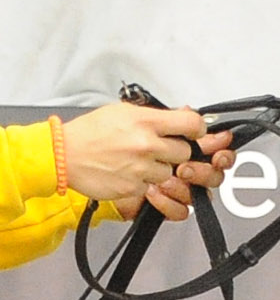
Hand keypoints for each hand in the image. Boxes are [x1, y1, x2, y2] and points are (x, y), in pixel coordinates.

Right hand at [55, 101, 236, 219]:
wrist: (62, 155)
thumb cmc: (89, 133)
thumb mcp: (122, 112)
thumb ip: (155, 115)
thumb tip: (183, 115)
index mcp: (145, 122)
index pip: (193, 124)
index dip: (197, 129)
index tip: (193, 132)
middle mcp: (146, 145)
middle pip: (185, 152)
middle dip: (174, 151)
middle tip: (156, 148)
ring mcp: (141, 168)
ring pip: (170, 172)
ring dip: (158, 168)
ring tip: (136, 160)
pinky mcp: (134, 188)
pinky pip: (152, 187)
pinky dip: (143, 182)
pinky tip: (127, 172)